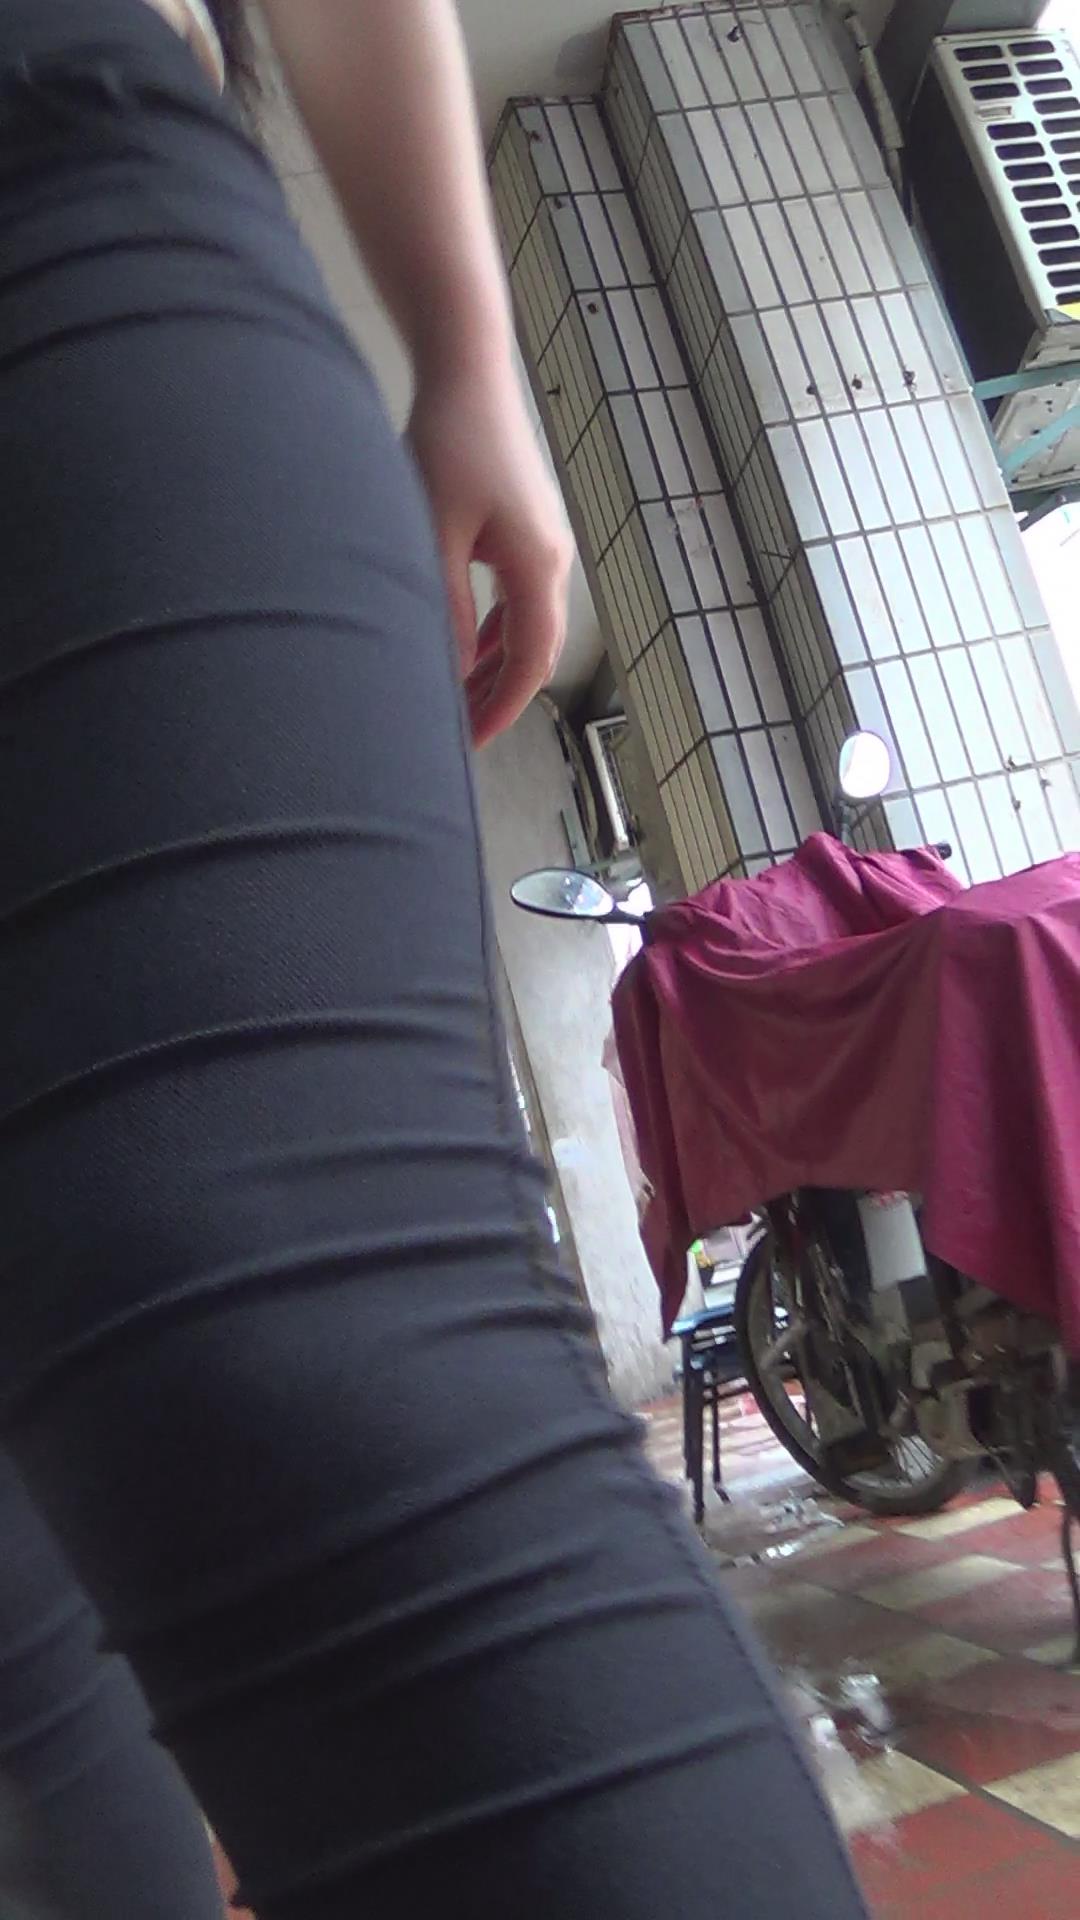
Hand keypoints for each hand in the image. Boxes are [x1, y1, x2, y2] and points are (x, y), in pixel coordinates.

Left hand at [408, 366, 573, 747]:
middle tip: (460, 736)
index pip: (529, 660)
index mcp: (537, 565)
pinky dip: (495, 633)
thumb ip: (444, 605)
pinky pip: (519, 600)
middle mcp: (552, 559)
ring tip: (458, 702)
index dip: (502, 708)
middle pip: (535, 651)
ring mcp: (544, 544)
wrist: (468, 372)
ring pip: (527, 627)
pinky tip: (464, 649)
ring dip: (494, 666)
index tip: (473, 742)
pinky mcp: (528, 530)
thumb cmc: (449, 440)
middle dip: (498, 697)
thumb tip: (446, 671)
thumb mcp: (435, 532)